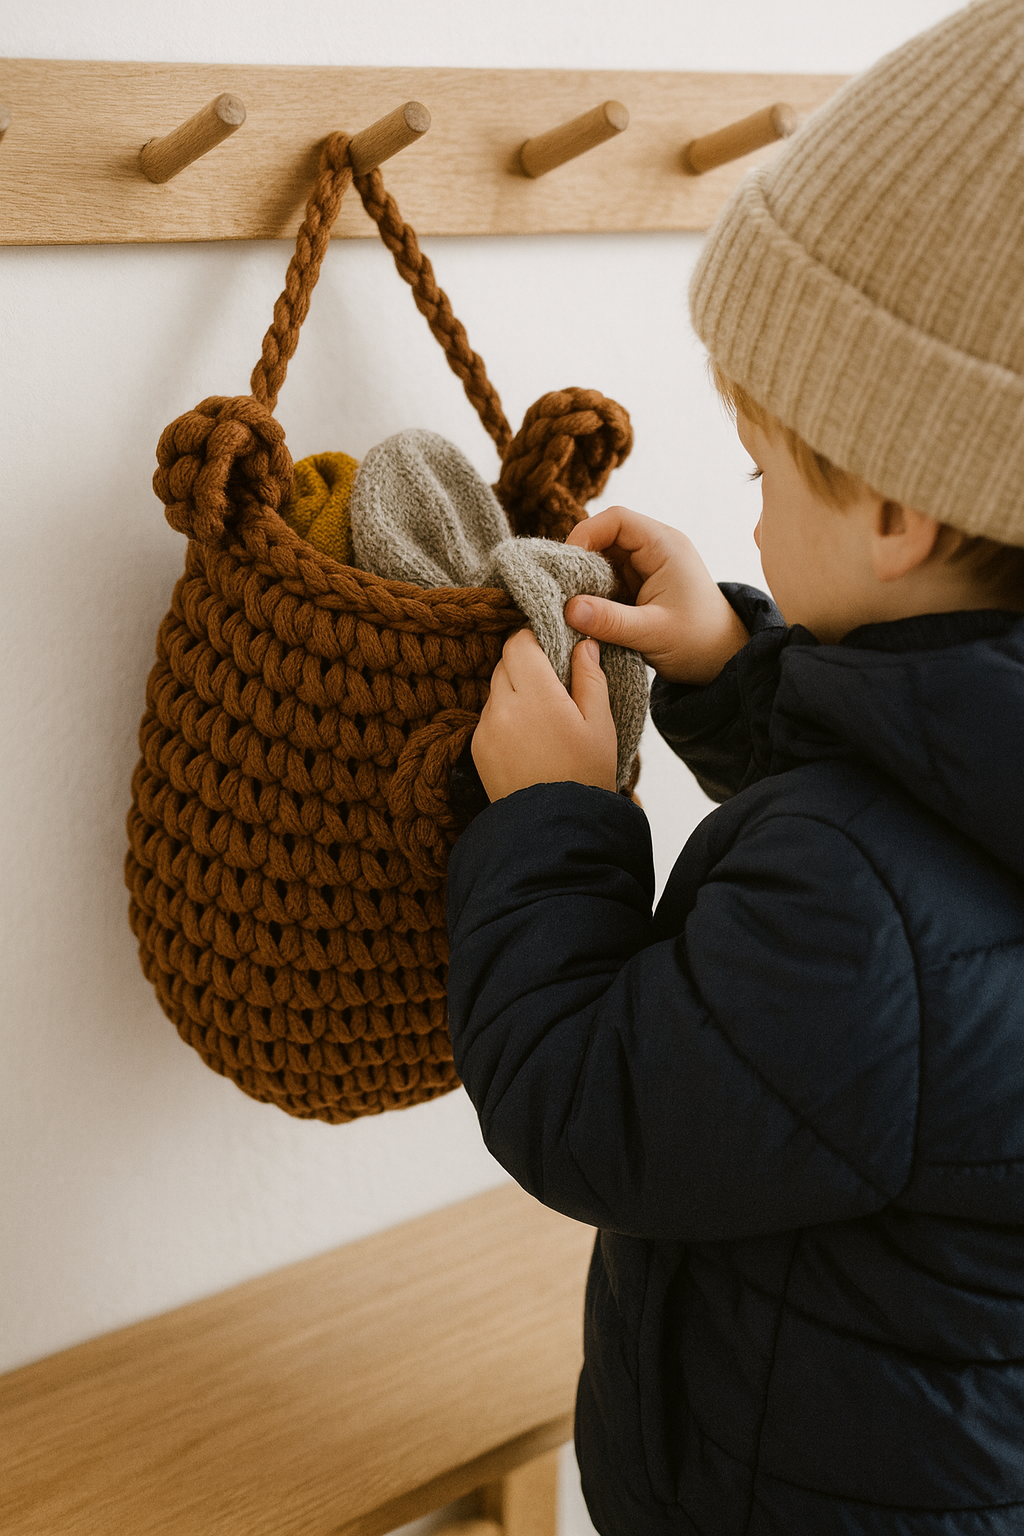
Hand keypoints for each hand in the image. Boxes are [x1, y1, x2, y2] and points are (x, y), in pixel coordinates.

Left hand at [472, 629, 617, 800]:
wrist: (554, 827)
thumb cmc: (585, 775)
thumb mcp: (600, 724)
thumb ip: (590, 678)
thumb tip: (584, 644)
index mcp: (537, 696)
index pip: (518, 643)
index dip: (534, 639)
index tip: (552, 649)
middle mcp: (503, 707)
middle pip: (504, 663)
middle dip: (526, 665)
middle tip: (552, 684)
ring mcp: (486, 728)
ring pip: (495, 689)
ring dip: (514, 691)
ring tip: (542, 717)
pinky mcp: (477, 747)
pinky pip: (489, 716)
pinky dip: (505, 717)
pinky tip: (528, 739)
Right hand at [564, 506, 748, 683]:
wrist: (722, 659)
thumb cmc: (698, 642)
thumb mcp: (653, 633)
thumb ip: (611, 621)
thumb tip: (568, 608)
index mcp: (665, 546)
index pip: (616, 520)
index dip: (586, 535)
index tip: (565, 565)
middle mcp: (655, 548)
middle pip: (605, 536)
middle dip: (580, 561)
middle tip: (561, 591)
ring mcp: (646, 566)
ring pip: (602, 559)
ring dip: (585, 580)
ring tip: (570, 605)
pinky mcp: (639, 585)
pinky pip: (607, 579)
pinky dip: (593, 593)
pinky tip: (584, 613)